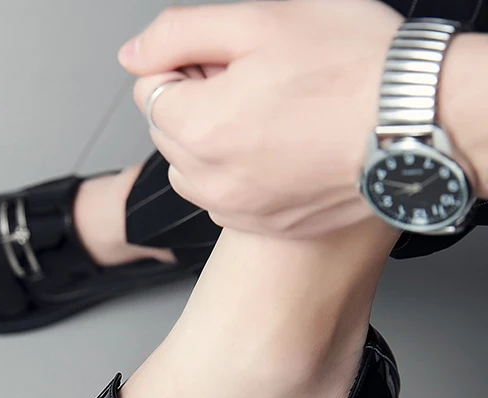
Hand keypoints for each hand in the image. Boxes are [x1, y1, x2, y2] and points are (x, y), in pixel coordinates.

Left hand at [119, 0, 403, 237]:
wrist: (416, 122)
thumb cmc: (354, 69)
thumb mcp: (261, 20)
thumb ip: (181, 34)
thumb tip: (133, 54)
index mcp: (199, 126)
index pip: (149, 91)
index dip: (184, 66)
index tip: (224, 61)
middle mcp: (210, 180)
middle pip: (169, 131)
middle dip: (196, 103)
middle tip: (255, 83)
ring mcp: (236, 208)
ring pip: (193, 169)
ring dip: (213, 142)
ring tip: (270, 117)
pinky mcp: (263, 225)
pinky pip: (224, 198)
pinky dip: (238, 174)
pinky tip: (280, 149)